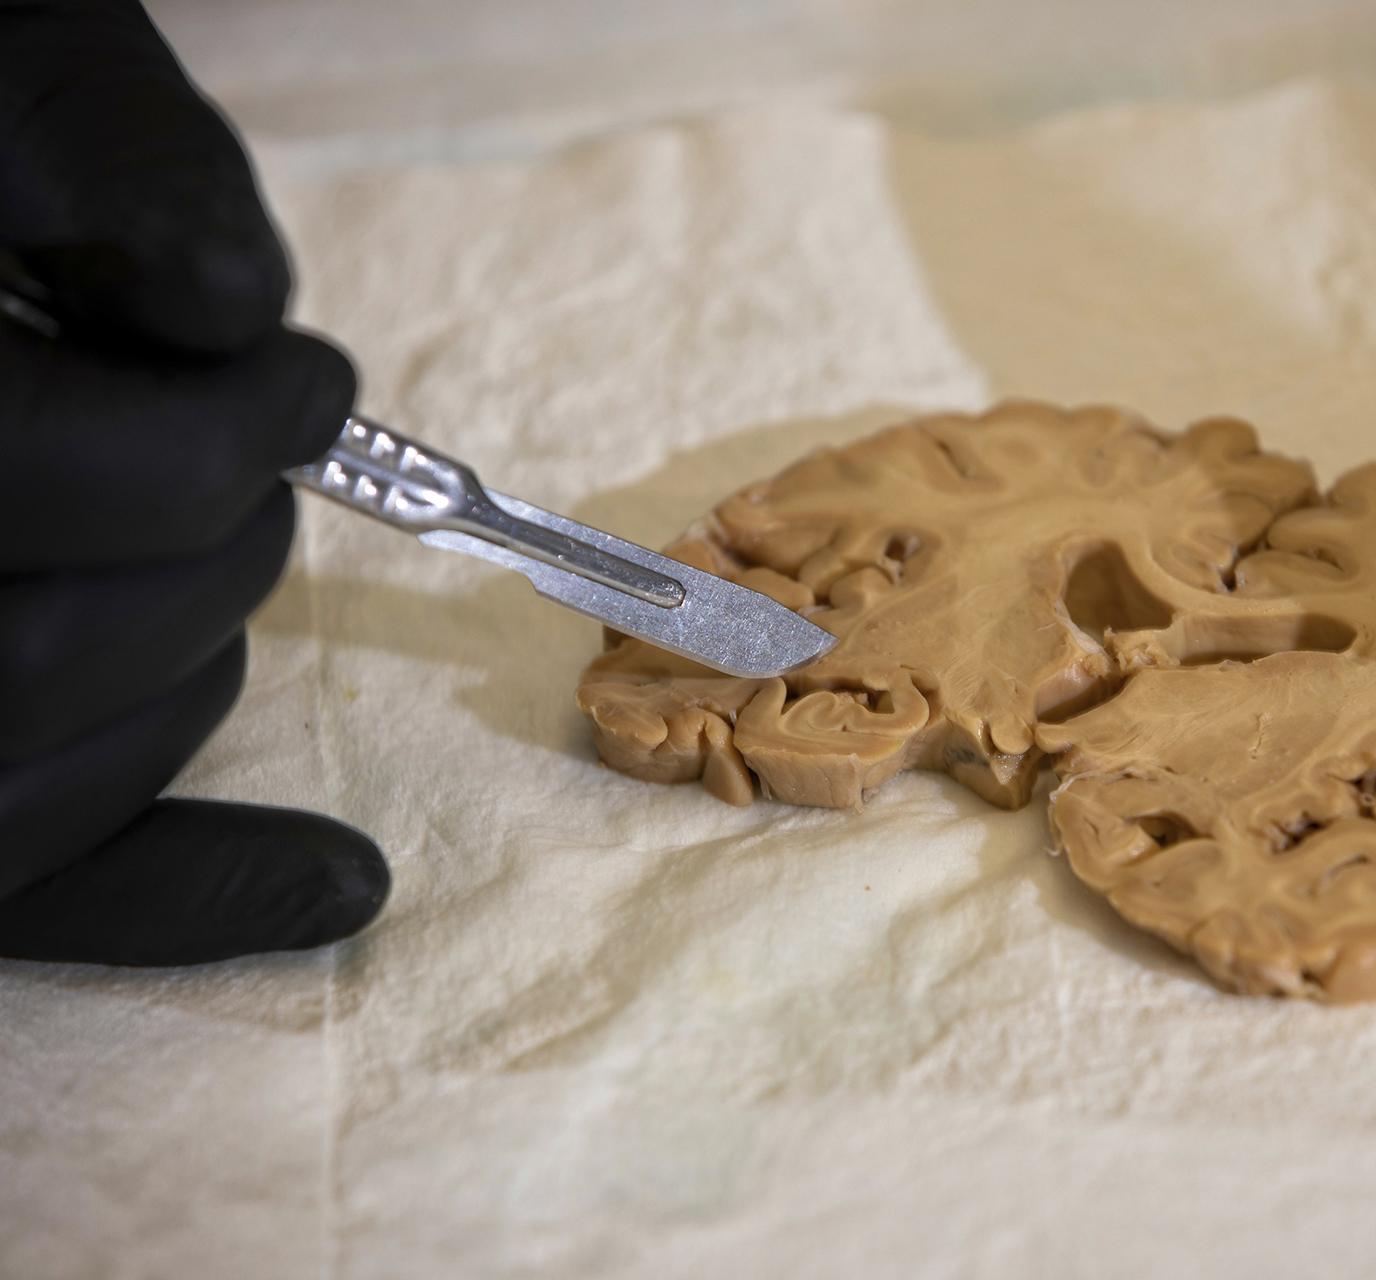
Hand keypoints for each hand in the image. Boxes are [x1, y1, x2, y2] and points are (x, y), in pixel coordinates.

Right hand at [0, 0, 387, 962]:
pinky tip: (340, 883)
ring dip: (190, 686)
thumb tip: (237, 311)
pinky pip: (24, 888)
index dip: (216, 437)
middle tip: (270, 457)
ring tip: (221, 554)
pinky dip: (185, 894)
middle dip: (218, 551)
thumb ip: (104, 159)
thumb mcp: (0, 67)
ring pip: (19, 797)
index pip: (25, 473)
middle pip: (34, 658)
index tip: (311, 380)